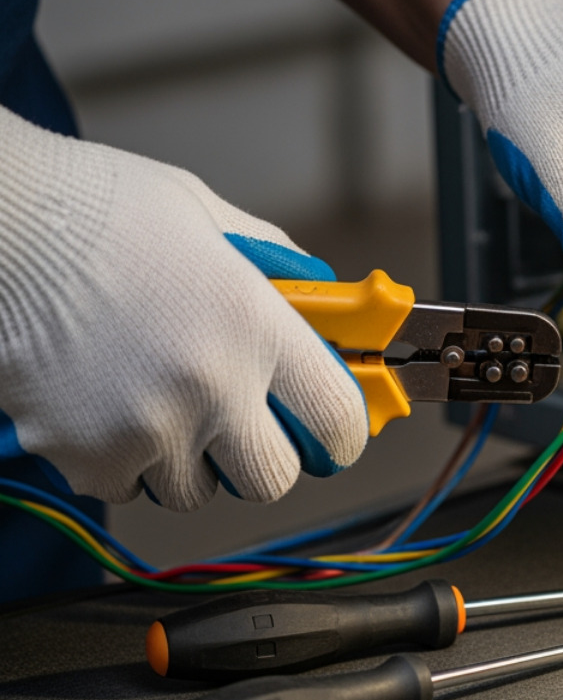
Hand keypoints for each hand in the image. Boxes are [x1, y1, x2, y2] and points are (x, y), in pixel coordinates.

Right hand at [0, 107, 367, 510]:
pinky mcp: (83, 455)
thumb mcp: (214, 220)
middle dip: (265, 456)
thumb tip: (324, 307)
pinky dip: (126, 462)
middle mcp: (208, 386)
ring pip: (198, 491)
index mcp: (255, 326)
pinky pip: (129, 488)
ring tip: (163, 400)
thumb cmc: (101, 207)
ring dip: (192, 461)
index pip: (338, 420)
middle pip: (273, 478)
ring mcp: (144, 428)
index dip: (342, 431)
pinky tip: (111, 405)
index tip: (332, 431)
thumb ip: (279, 272)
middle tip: (247, 425)